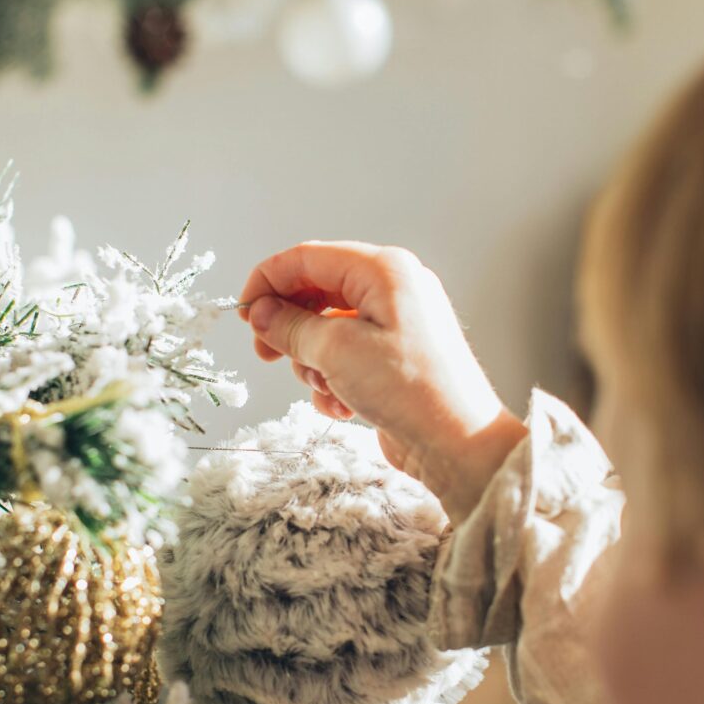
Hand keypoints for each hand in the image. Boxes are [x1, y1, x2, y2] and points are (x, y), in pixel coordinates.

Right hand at [238, 240, 526, 522]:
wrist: (459, 445)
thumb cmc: (414, 391)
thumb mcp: (338, 351)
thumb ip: (291, 326)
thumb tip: (262, 313)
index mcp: (384, 270)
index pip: (308, 258)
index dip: (268, 281)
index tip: (243, 312)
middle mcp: (392, 291)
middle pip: (316, 294)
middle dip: (289, 327)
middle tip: (265, 354)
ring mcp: (395, 326)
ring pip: (326, 331)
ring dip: (313, 363)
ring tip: (326, 387)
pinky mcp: (394, 360)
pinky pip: (346, 358)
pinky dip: (334, 381)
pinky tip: (343, 406)